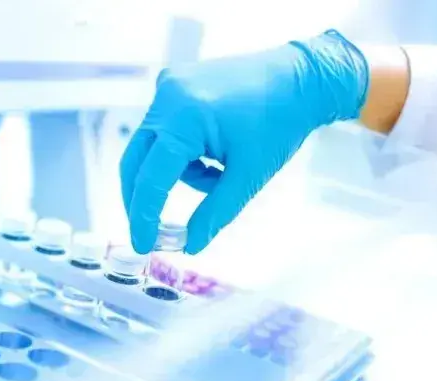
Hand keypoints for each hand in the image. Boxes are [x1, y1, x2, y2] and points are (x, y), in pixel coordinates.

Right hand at [120, 30, 369, 253]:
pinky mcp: (174, 82)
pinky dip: (181, 150)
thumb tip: (190, 245)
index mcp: (184, 118)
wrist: (300, 78)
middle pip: (136, 161)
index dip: (144, 216)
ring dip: (177, 172)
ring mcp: (168, 85)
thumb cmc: (281, 124)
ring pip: (153, 147)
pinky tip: (215, 150)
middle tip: (152, 231)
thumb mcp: (249, 176)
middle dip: (143, 197)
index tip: (143, 245)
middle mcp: (167, 97)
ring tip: (219, 173)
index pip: (151, 178)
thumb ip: (215, 213)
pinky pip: (163, 127)